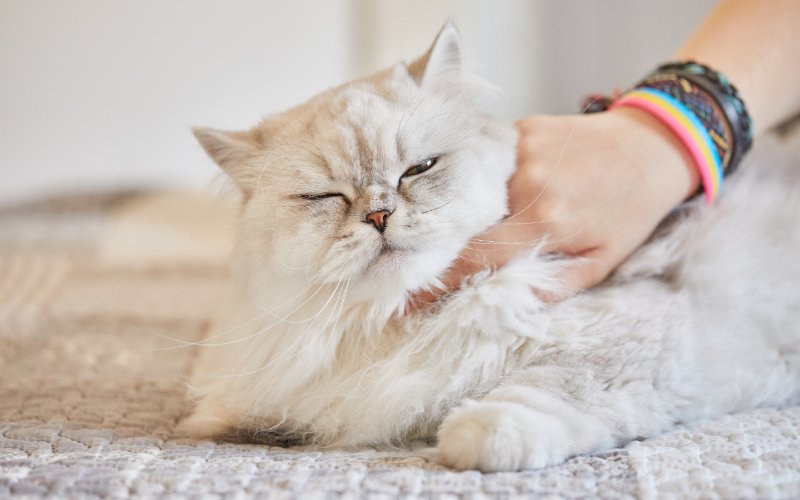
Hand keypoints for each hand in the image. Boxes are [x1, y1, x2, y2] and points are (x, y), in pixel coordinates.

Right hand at [409, 107, 700, 309]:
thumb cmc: (628, 212)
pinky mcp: (518, 129)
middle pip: (462, 222)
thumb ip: (549, 288)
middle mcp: (526, 181)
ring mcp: (518, 148)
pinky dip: (474, 181)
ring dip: (456, 211)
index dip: (437, 281)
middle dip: (437, 246)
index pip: (474, 256)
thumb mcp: (600, 264)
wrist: (653, 145)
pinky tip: (477, 191)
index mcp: (546, 220)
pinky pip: (480, 163)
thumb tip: (497, 302)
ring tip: (445, 229)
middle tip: (416, 263)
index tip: (407, 299)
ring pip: (466, 190)